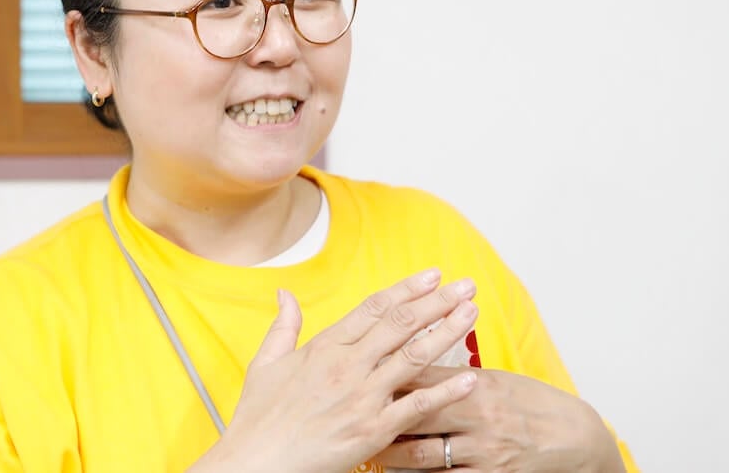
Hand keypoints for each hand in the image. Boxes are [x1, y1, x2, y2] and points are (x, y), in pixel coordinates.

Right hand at [190, 269, 479, 472]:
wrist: (257, 461)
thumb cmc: (258, 417)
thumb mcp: (265, 362)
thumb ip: (283, 325)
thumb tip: (284, 293)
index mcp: (325, 346)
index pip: (374, 308)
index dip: (407, 288)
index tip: (432, 275)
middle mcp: (348, 365)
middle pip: (401, 324)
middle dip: (437, 302)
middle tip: (466, 286)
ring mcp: (362, 397)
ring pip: (414, 356)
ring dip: (447, 332)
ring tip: (471, 314)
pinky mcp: (373, 430)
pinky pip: (416, 406)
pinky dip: (444, 391)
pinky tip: (469, 378)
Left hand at [374, 367, 625, 471]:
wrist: (576, 439)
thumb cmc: (529, 403)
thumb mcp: (494, 379)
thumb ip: (451, 373)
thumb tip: (409, 358)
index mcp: (477, 385)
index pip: (422, 376)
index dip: (386, 375)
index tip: (358, 374)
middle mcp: (479, 418)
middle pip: (415, 415)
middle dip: (379, 417)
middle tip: (349, 416)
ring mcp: (485, 453)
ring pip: (423, 456)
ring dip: (390, 454)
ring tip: (366, 450)